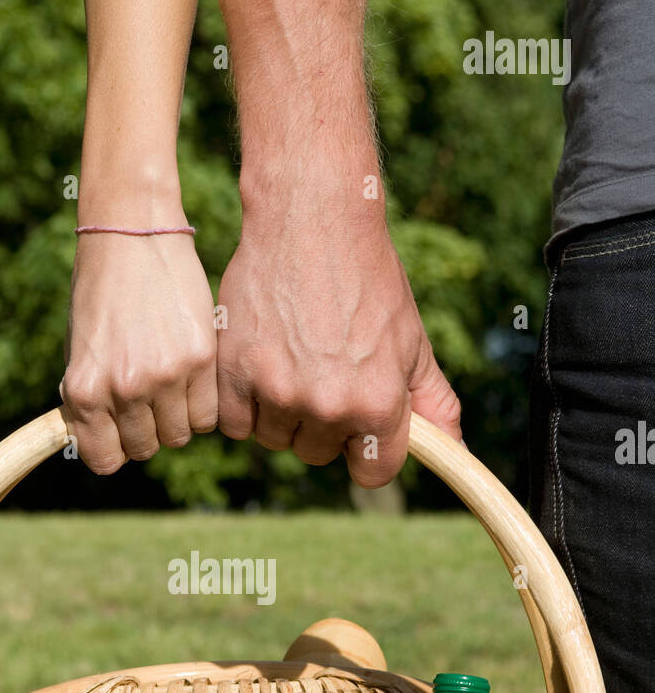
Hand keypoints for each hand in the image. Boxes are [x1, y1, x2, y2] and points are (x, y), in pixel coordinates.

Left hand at [60, 233, 217, 474]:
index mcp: (85, 389)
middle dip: (146, 431)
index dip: (114, 449)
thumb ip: (93, 399)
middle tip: (147, 400)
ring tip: (170, 384)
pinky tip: (192, 377)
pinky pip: (208, 413)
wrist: (132, 233)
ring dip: (176, 418)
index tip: (120, 434)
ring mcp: (165, 375)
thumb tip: (108, 440)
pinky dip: (201, 405)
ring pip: (179, 435)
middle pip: (145, 448)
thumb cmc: (99, 291)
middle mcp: (124, 388)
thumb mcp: (80, 349)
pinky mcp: (201, 358)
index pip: (105, 460)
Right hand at [216, 175, 461, 486]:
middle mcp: (330, 405)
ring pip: (275, 439)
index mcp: (379, 403)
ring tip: (290, 359)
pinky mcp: (234, 375)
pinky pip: (235, 424)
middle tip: (321, 370)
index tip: (357, 426)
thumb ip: (434, 402)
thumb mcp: (413, 341)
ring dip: (280, 412)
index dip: (366, 450)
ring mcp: (278, 392)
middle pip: (318, 455)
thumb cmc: (369, 278)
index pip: (373, 472)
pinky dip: (243, 402)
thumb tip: (459, 452)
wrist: (313, 219)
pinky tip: (259, 363)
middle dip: (320, 424)